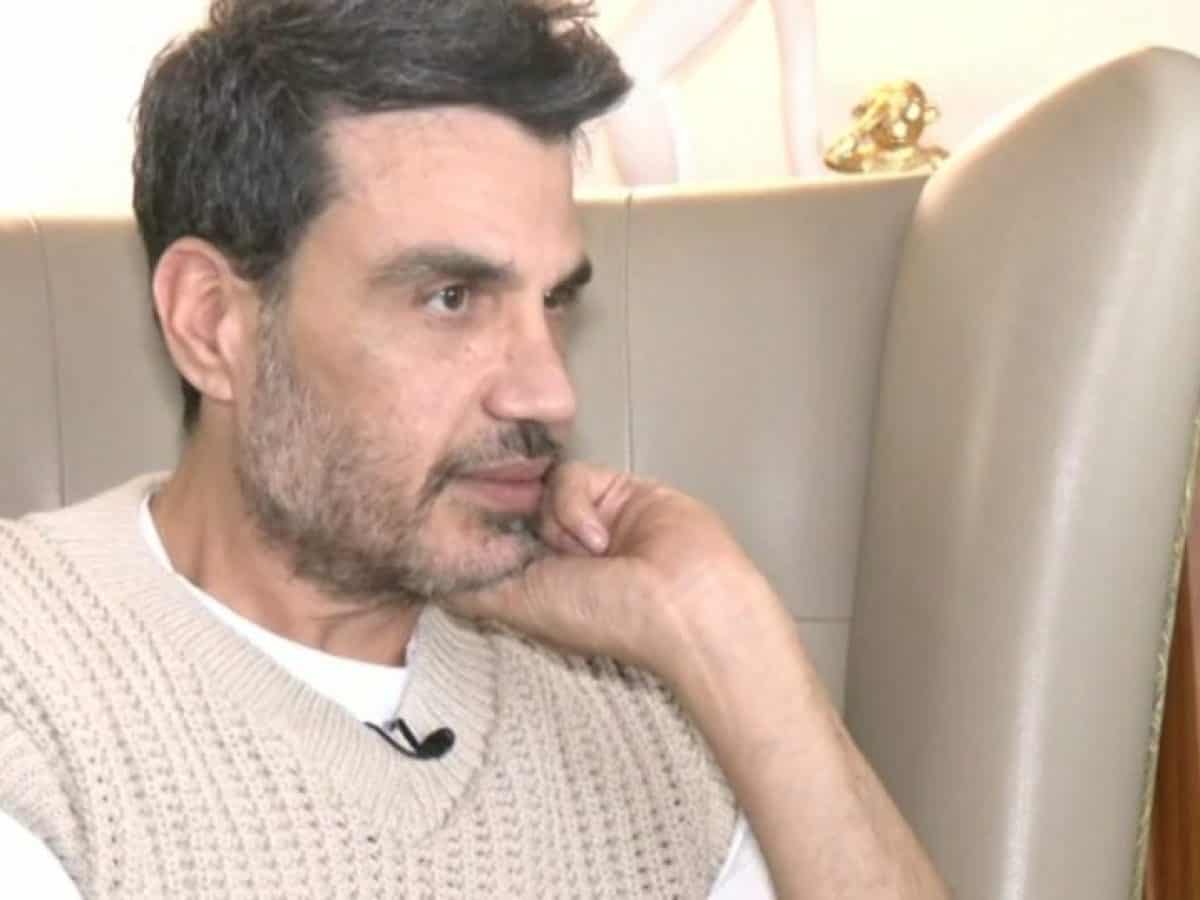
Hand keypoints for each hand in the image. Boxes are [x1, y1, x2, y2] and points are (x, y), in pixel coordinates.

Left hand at [446, 462, 784, 683]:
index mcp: (536, 580)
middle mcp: (558, 548)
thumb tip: (429, 576)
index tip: (450, 525)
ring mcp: (586, 517)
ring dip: (556, 519)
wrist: (684, 600)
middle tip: (533, 543)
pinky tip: (602, 536)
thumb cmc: (608, 618)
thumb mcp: (522, 606)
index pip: (491, 542)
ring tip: (588, 552)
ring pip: (539, 489)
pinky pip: (571, 473)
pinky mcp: (614, 488)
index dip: (474, 532)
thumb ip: (475, 587)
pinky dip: (578, 503)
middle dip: (515, 519)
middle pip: (511, 508)